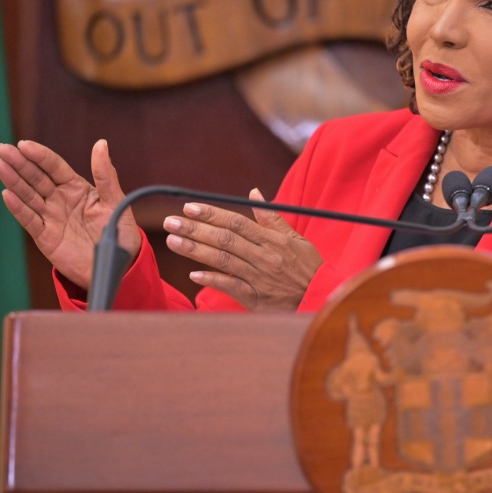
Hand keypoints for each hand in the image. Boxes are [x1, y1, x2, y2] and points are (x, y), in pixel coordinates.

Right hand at [0, 138, 139, 289]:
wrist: (116, 266)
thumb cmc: (119, 232)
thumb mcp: (115, 201)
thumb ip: (106, 175)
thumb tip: (101, 144)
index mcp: (77, 188)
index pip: (54, 167)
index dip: (39, 156)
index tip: (24, 145)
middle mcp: (60, 199)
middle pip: (36, 178)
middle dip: (19, 163)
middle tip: (2, 149)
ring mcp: (51, 217)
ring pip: (28, 195)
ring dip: (13, 181)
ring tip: (0, 166)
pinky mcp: (45, 236)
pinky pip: (29, 220)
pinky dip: (18, 208)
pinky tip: (7, 195)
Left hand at [162, 189, 322, 311]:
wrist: (321, 298)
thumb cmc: (308, 267)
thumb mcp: (296, 238)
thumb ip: (271, 217)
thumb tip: (253, 193)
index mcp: (273, 240)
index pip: (236, 222)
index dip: (211, 214)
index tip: (189, 207)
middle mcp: (264, 256)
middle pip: (225, 239)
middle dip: (195, 229)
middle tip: (170, 222)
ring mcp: (259, 277)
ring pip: (224, 260)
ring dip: (196, 251)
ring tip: (173, 242)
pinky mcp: (256, 298)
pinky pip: (231, 287)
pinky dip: (213, 280)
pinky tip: (194, 274)